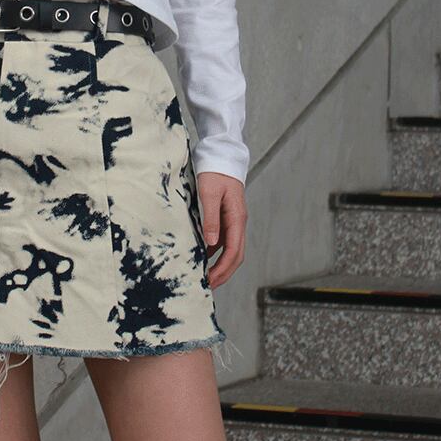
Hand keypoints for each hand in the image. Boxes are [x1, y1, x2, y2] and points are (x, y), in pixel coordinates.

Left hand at [197, 171, 246, 289]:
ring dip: (220, 265)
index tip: (210, 282)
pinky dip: (214, 252)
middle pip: (235, 255)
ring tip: (204, 276)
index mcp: (237, 219)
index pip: (234, 252)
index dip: (223, 270)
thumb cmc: (215, 172)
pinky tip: (202, 257)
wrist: (220, 154)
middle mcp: (238, 222)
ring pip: (230, 249)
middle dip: (223, 273)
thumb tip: (212, 245)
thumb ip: (211, 219)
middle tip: (207, 286)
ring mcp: (232, 220)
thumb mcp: (209, 194)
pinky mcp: (225, 217)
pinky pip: (222, 240)